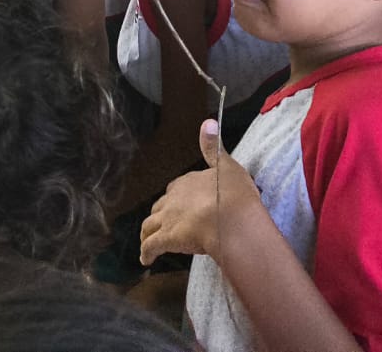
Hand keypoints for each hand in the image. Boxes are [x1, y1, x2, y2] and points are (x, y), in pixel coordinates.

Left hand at [141, 119, 262, 262]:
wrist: (232, 220)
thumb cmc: (235, 194)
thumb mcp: (228, 166)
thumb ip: (214, 148)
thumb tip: (207, 122)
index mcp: (188, 182)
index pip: (176, 188)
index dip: (177, 197)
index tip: (180, 204)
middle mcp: (173, 198)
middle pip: (159, 206)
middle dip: (159, 214)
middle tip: (163, 225)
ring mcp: (168, 219)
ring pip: (149, 225)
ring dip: (147, 233)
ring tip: (147, 242)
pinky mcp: (167, 239)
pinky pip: (151, 247)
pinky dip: (146, 252)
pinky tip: (145, 260)